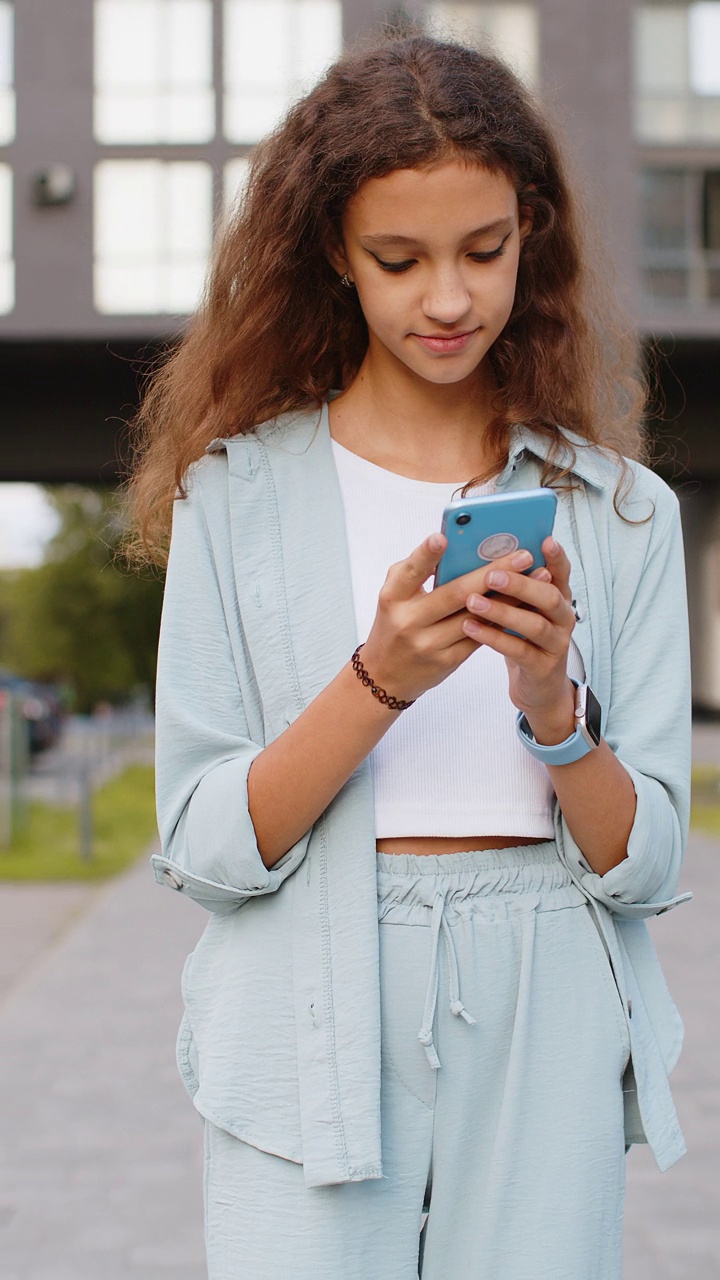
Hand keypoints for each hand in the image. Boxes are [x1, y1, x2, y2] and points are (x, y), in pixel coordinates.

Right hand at [360, 534, 543, 704]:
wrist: (386, 676)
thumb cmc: (394, 624)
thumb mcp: (395, 596)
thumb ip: (416, 572)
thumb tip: (456, 548)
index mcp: (392, 598)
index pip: (410, 572)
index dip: (426, 555)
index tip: (443, 537)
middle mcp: (410, 621)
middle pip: (456, 594)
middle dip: (493, 573)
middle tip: (522, 555)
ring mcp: (430, 644)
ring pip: (477, 616)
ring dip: (510, 596)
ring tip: (536, 577)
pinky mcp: (448, 661)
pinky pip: (481, 635)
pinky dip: (503, 617)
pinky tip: (524, 603)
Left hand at [463, 536, 577, 742]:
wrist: (538, 687)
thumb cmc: (524, 638)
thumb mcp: (523, 609)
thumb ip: (513, 586)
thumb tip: (482, 555)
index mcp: (559, 597)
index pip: (562, 572)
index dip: (557, 557)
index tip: (545, 540)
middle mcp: (564, 618)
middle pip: (549, 596)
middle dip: (520, 584)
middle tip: (491, 574)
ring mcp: (556, 644)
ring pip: (534, 625)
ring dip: (503, 611)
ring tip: (473, 601)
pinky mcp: (543, 667)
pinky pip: (519, 651)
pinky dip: (494, 638)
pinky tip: (472, 628)